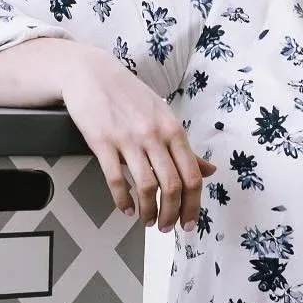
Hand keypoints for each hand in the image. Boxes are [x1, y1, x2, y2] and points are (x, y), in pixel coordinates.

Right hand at [60, 47, 215, 230]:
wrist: (92, 73)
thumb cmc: (130, 96)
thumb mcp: (164, 117)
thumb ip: (185, 147)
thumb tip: (211, 171)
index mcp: (173, 130)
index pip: (192, 176)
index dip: (194, 205)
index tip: (190, 223)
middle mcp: (155, 135)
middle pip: (173, 186)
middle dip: (172, 214)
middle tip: (168, 228)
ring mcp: (128, 139)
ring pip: (147, 187)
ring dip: (149, 212)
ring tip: (148, 221)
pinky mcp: (102, 142)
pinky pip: (116, 180)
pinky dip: (123, 200)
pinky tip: (126, 209)